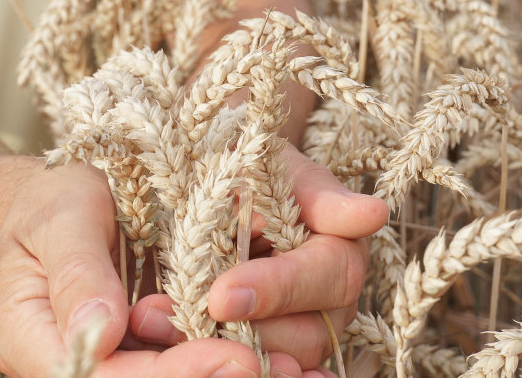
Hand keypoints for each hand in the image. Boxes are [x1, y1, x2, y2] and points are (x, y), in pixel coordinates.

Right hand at [0, 159, 313, 376]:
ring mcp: (105, 362)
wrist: (52, 199)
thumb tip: (104, 330)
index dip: (170, 377)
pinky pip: (179, 366)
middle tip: (265, 363)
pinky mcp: (139, 355)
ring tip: (287, 369)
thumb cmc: (50, 198)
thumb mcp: (60, 215)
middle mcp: (65, 361)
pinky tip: (280, 363)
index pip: (100, 377)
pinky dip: (221, 364)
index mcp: (27, 336)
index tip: (233, 357)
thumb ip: (79, 272)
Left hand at [126, 145, 390, 375]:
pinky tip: (171, 345)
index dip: (275, 290)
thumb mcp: (277, 164)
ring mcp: (301, 331)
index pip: (324, 280)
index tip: (221, 296)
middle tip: (166, 317)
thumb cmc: (253, 163)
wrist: (221, 173)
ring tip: (150, 322)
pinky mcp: (265, 344)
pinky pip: (248, 362)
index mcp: (343, 252)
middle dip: (237, 331)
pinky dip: (212, 357)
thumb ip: (319, 194)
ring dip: (211, 345)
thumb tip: (372, 214)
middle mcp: (332, 302)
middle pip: (305, 337)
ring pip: (276, 359)